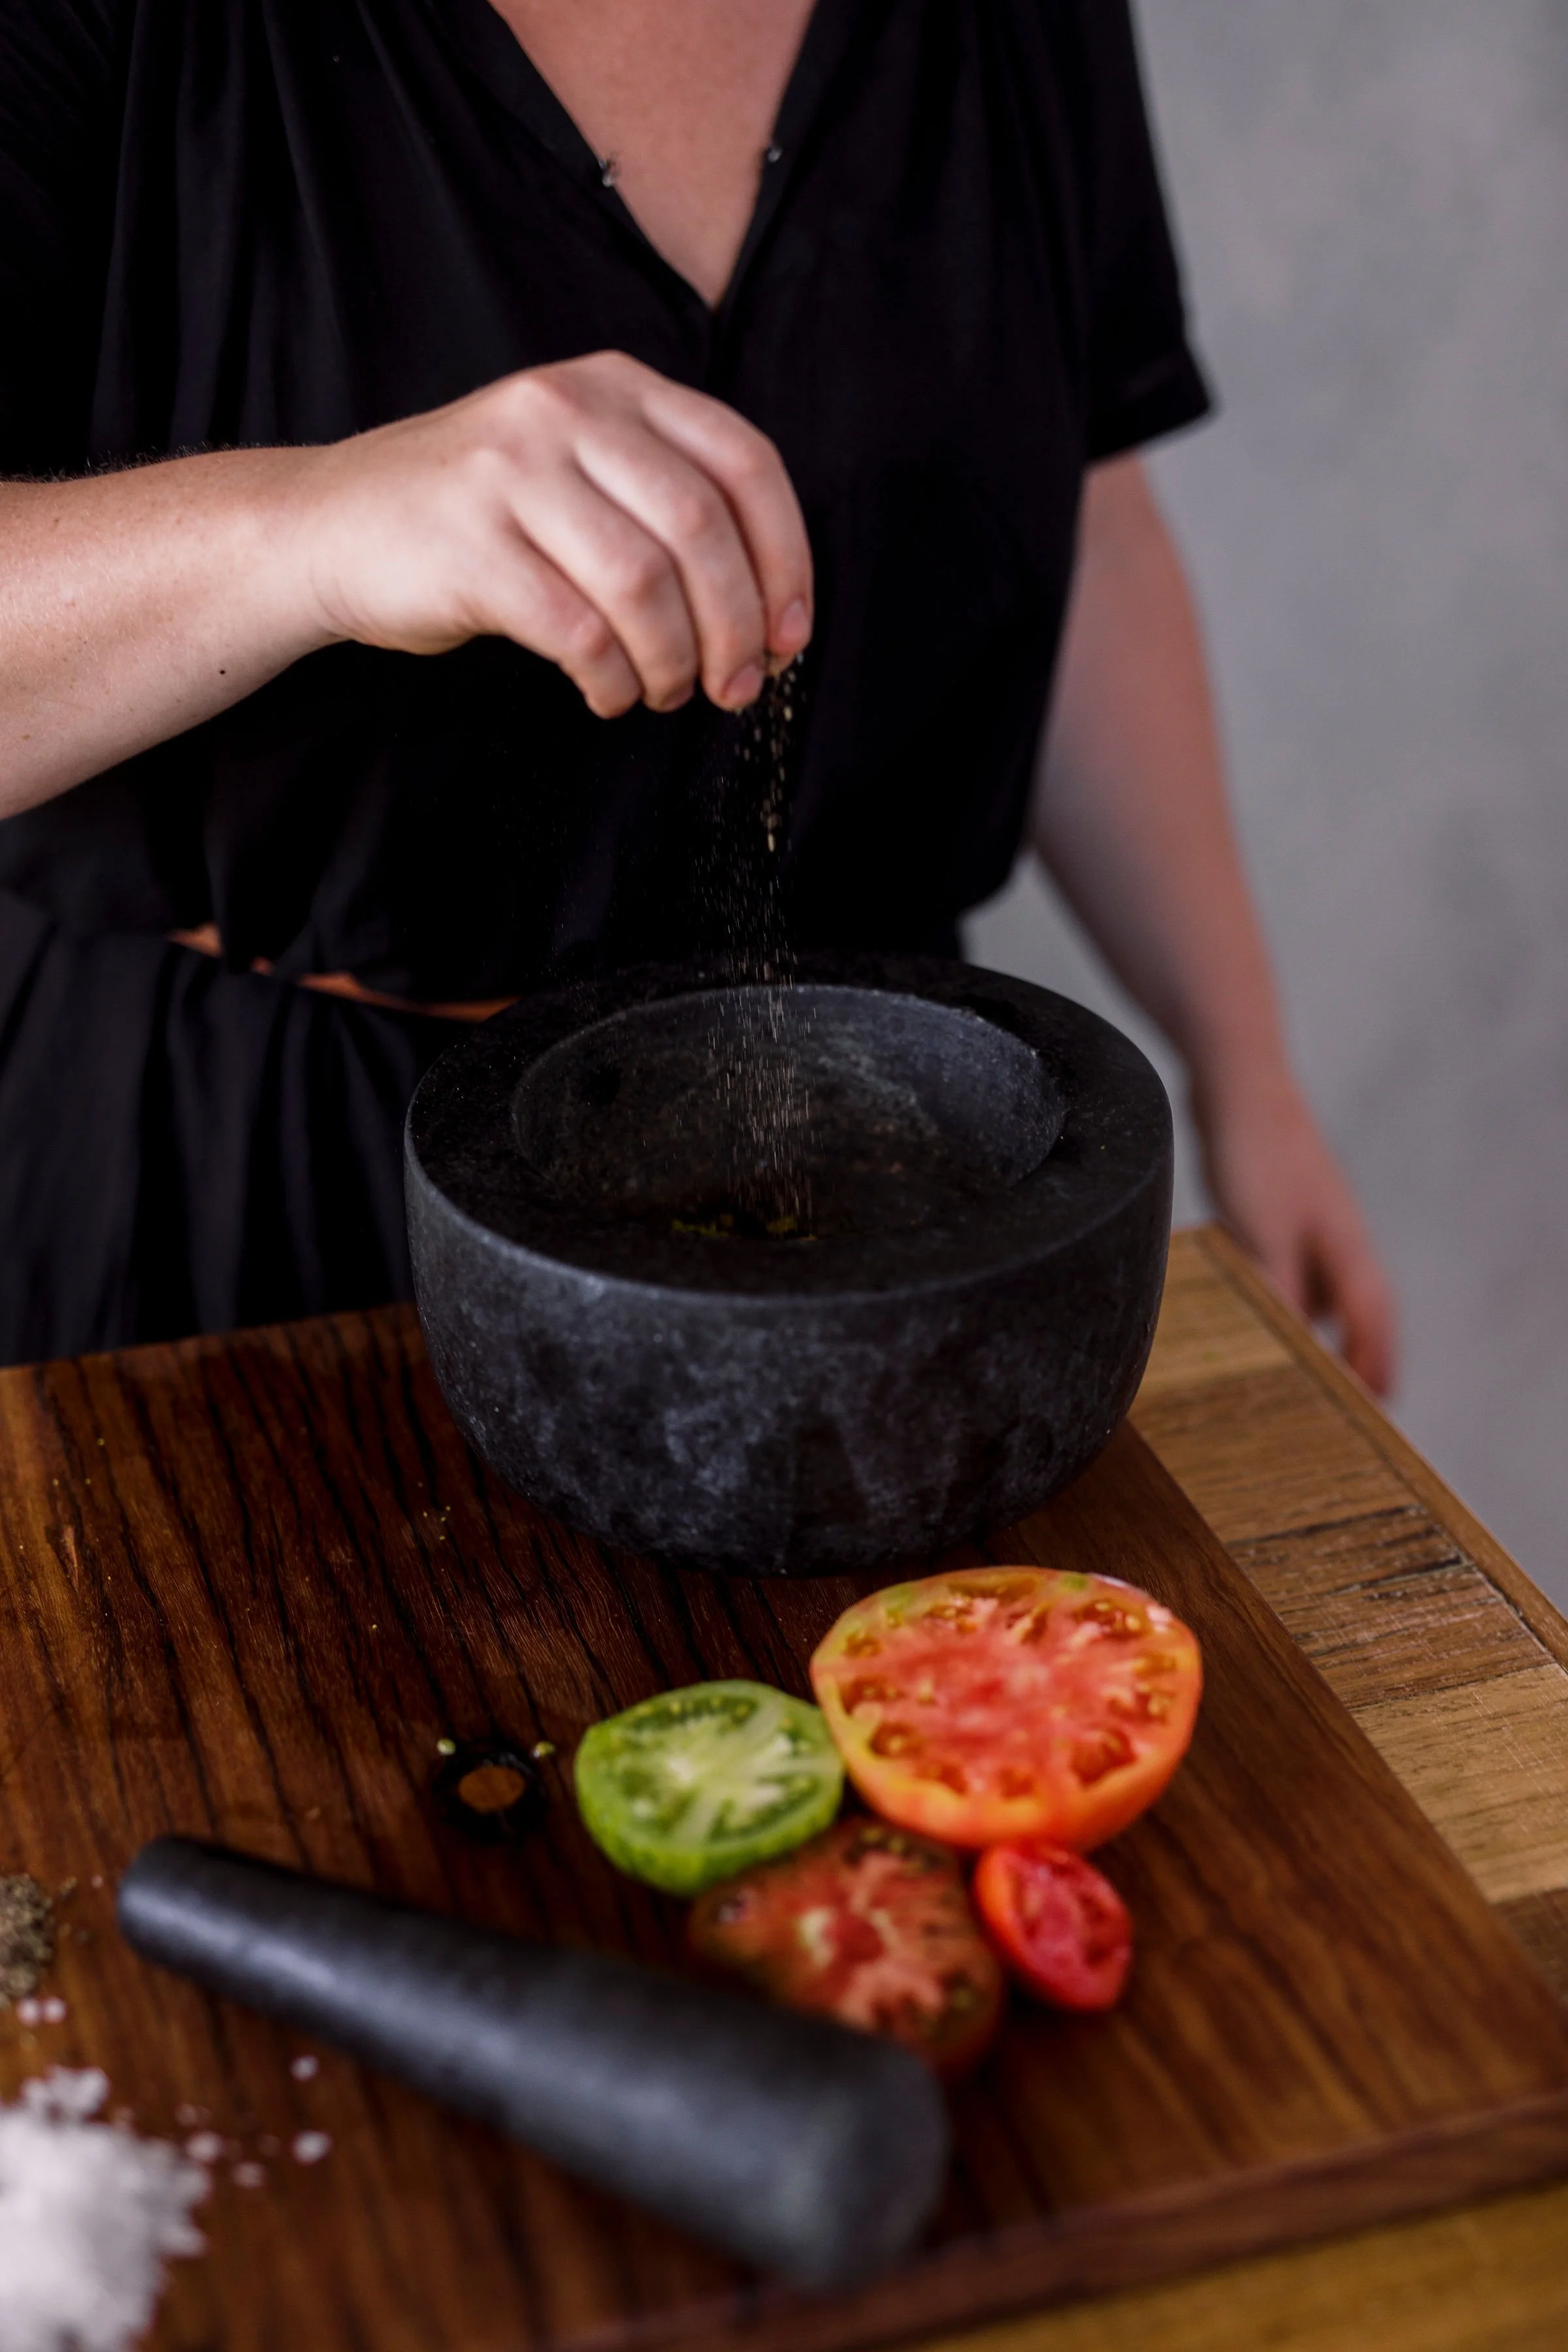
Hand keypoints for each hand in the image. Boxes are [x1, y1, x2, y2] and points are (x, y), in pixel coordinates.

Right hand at [290, 350, 811, 715]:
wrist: (329, 526)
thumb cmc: (474, 519)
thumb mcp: (576, 468)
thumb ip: (663, 502)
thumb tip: (766, 611)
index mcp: (614, 386)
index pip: (744, 463)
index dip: (786, 558)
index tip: (790, 634)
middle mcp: (565, 411)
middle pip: (700, 527)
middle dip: (736, 626)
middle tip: (736, 687)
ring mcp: (510, 472)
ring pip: (642, 581)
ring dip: (674, 658)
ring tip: (666, 692)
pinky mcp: (468, 544)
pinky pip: (576, 628)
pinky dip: (611, 677)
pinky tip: (609, 695)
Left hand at [1194, 1069, 1397, 1396]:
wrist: (1236, 1083)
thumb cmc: (1255, 1157)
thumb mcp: (1262, 1238)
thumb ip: (1280, 1295)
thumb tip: (1295, 1348)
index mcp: (1344, 1245)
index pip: (1372, 1317)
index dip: (1375, 1361)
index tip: (1377, 1402)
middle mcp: (1336, 1234)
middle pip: (1357, 1305)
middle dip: (1355, 1349)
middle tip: (1348, 1396)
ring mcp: (1310, 1216)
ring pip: (1322, 1281)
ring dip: (1315, 1320)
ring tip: (1299, 1362)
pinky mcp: (1279, 1203)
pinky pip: (1291, 1261)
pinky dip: (1285, 1289)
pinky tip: (1257, 1300)